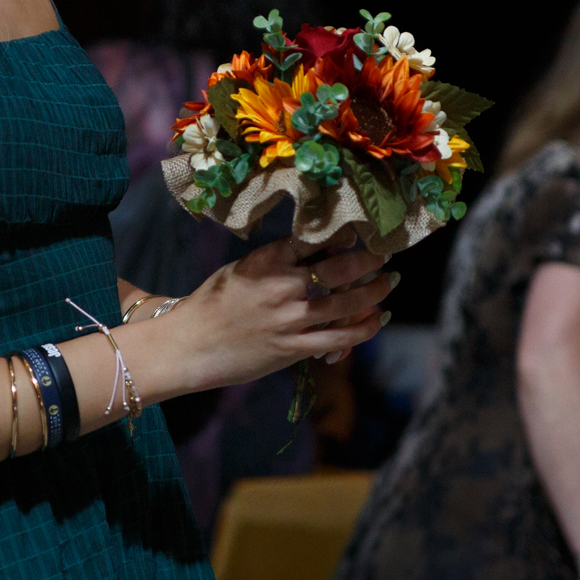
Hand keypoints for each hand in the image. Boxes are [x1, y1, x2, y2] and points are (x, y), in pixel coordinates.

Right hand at [165, 236, 392, 392]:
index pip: (317, 239)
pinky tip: (378, 319)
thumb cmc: (214, 303)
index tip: (362, 231)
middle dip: (370, 260)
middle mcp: (283, 286)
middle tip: (384, 256)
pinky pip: (339, 337)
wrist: (190, 345)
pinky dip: (364, 328)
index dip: (346, 234)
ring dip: (375, 292)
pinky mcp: (293, 348)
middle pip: (341, 267)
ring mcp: (290, 319)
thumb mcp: (242, 269)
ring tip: (388, 282)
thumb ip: (278, 261)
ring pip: (348, 302)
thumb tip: (319, 251)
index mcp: (268, 260)